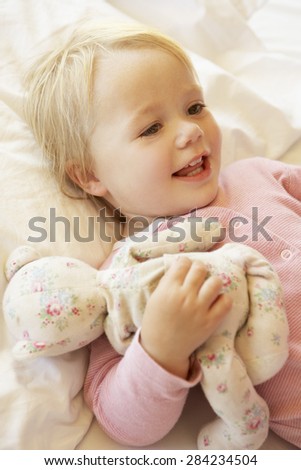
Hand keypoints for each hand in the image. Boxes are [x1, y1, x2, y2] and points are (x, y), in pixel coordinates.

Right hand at [140, 256, 231, 378]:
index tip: (185, 269)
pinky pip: (226, 302)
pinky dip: (223, 299)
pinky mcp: (211, 321)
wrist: (162, 349)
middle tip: (197, 277)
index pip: (183, 263)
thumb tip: (184, 267)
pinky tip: (216, 302)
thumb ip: (169, 282)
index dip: (185, 264)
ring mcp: (199, 309)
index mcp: (168, 289)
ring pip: (215, 282)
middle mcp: (185, 296)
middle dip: (199, 270)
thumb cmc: (157, 321)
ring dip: (212, 282)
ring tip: (208, 288)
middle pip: (200, 269)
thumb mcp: (156, 297)